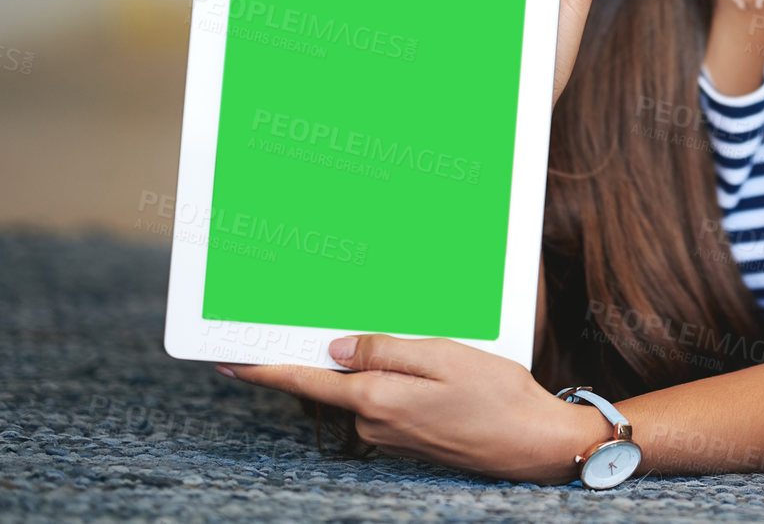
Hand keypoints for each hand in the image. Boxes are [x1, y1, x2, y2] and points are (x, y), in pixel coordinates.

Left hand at [220, 335, 603, 484]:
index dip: (265, 369)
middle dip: (324, 354)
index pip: (307, 382)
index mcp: (377, 400)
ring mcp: (393, 436)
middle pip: (335, 384)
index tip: (228, 360)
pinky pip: (386, 402)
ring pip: (364, 391)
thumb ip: (386, 351)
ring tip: (387, 333)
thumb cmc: (497, 396)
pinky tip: (415, 364)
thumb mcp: (444, 357)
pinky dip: (389, 380)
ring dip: (366, 366)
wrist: (535, 444)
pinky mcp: (411, 439)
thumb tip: (337, 348)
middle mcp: (376, 423)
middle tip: (311, 319)